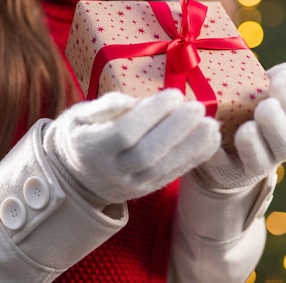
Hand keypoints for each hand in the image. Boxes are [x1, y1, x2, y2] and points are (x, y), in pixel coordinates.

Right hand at [43, 89, 220, 204]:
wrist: (74, 176)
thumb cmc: (79, 134)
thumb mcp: (79, 115)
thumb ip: (104, 107)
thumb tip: (131, 101)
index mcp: (91, 148)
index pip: (125, 132)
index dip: (151, 114)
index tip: (173, 94)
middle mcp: (111, 171)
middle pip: (148, 153)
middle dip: (177, 129)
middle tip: (197, 107)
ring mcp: (130, 185)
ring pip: (164, 168)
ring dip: (191, 145)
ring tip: (211, 123)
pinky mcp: (146, 191)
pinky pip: (173, 175)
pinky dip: (195, 157)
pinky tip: (211, 139)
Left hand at [196, 62, 285, 189]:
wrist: (222, 155)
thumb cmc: (243, 116)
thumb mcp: (254, 98)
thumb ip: (267, 83)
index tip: (279, 78)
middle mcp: (275, 151)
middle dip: (277, 124)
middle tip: (266, 106)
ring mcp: (251, 166)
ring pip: (260, 162)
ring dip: (254, 145)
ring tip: (246, 129)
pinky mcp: (224, 173)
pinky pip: (222, 167)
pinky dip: (216, 153)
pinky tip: (209, 136)